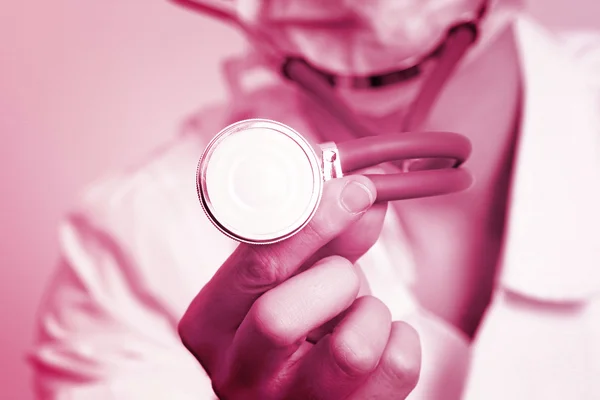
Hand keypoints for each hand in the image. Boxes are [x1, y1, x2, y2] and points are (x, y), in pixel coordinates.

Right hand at [179, 175, 420, 398]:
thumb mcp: (284, 275)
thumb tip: (362, 198)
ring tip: (356, 315)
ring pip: (350, 350)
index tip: (351, 192)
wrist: (300, 389)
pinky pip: (396, 367)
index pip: (254, 266)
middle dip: (333, 280)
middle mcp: (239, 373)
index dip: (310, 220)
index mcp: (209, 325)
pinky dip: (400, 339)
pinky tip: (377, 341)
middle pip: (280, 319)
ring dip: (369, 312)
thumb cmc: (289, 325)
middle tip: (341, 278)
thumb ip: (318, 234)